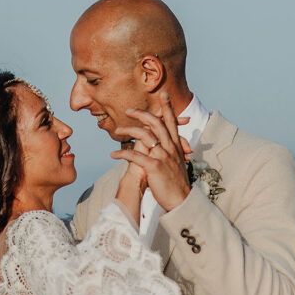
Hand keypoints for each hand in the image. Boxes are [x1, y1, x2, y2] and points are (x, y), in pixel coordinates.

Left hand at [114, 92, 194, 211]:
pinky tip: (113, 154)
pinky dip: (122, 153)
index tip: (163, 94)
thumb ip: (171, 152)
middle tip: (128, 110)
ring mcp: (163, 156)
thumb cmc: (177, 184)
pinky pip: (135, 155)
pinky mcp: (154, 166)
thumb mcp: (177, 164)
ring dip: (128, 130)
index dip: (167, 107)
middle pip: (156, 123)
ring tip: (117, 130)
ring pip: (144, 135)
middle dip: (141, 114)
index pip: (171, 122)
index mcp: (175, 146)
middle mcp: (170, 147)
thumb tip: (164, 146)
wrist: (181, 200)